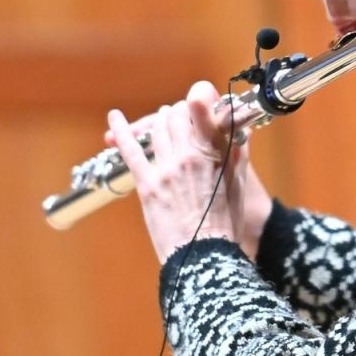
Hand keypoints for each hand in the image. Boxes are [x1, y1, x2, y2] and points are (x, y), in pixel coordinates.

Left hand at [106, 82, 245, 263]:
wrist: (203, 257)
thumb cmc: (225, 226)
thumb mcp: (239, 186)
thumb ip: (238, 155)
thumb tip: (240, 132)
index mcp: (216, 153)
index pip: (203, 108)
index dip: (199, 98)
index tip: (199, 98)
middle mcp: (189, 154)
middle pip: (176, 115)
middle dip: (179, 112)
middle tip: (182, 118)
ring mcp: (166, 168)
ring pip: (157, 128)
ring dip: (159, 121)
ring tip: (162, 122)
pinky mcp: (147, 184)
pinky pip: (131, 150)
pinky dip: (121, 131)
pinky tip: (114, 118)